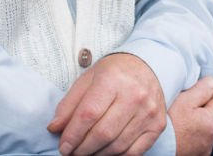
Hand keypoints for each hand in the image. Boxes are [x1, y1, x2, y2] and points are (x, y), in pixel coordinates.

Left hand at [47, 53, 165, 154]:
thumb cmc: (114, 73)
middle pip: (103, 133)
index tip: (63, 146)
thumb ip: (69, 104)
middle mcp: (134, 95)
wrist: (148, 65)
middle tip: (72, 153)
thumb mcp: (87, 79)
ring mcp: (149, 111)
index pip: (88, 114)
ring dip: (97, 154)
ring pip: (117, 146)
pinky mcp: (157, 125)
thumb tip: (54, 128)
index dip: (72, 135)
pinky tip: (104, 151)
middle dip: (82, 149)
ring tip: (86, 152)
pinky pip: (134, 152)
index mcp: (113, 79)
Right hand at [169, 76, 212, 155]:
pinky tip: (177, 130)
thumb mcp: (183, 101)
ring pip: (203, 127)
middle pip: (211, 114)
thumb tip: (212, 82)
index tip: (194, 87)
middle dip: (201, 105)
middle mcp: (210, 140)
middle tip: (184, 101)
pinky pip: (195, 139)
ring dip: (194, 120)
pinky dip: (189, 133)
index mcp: (211, 123)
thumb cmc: (165, 127)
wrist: (152, 151)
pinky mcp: (193, 155)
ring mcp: (202, 150)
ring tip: (178, 117)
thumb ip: (201, 89)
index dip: (207, 89)